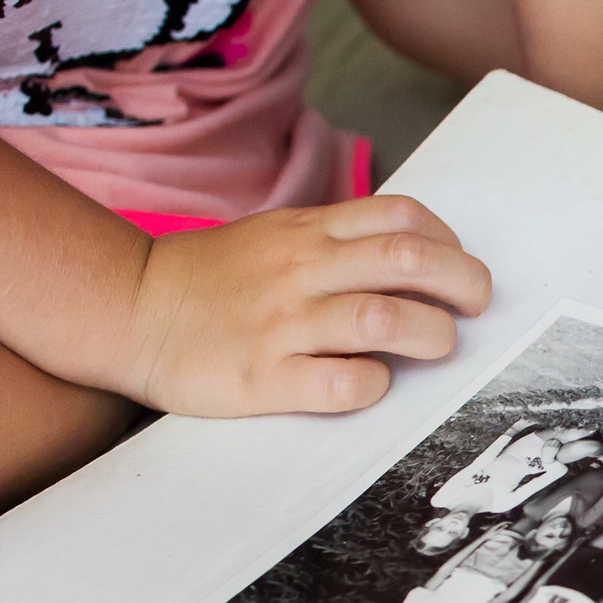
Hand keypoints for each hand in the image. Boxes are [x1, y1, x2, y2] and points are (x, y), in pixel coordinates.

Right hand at [121, 195, 490, 415]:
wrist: (127, 308)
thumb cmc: (209, 279)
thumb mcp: (274, 235)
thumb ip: (334, 242)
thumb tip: (408, 259)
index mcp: (307, 231)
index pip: (402, 217)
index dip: (448, 241)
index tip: (457, 266)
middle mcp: (301, 269)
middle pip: (409, 261)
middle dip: (463, 283)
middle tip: (475, 306)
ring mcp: (284, 322)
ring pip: (386, 319)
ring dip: (431, 335)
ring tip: (435, 346)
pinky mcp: (265, 376)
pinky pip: (343, 382)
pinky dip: (374, 385)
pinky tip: (373, 383)